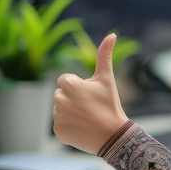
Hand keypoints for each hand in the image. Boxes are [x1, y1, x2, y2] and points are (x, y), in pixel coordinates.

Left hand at [53, 33, 128, 154]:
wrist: (113, 135)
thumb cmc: (110, 104)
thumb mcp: (107, 78)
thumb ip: (104, 55)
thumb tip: (111, 34)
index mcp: (68, 84)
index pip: (66, 80)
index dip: (80, 87)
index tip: (91, 95)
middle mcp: (58, 99)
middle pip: (62, 94)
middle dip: (74, 99)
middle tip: (91, 107)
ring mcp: (57, 116)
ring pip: (61, 109)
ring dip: (71, 112)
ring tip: (88, 118)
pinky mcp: (58, 131)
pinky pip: (61, 124)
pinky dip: (70, 126)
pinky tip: (83, 128)